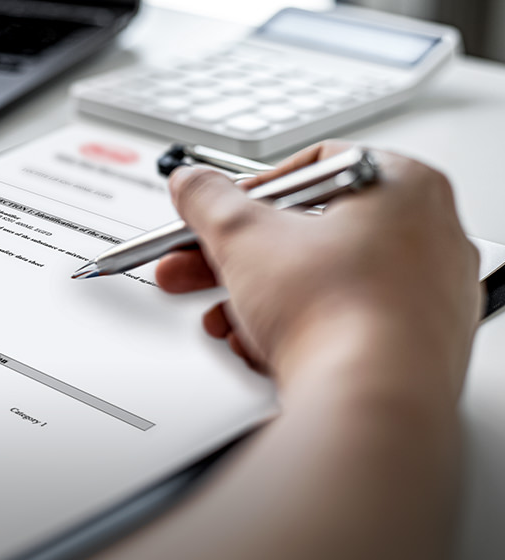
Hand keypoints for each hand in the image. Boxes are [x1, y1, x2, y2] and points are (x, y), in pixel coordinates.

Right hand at [156, 140, 481, 398]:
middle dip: (240, 254)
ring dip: (259, 297)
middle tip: (199, 263)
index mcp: (402, 186)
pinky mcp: (415, 345)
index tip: (223, 212)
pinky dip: (297, 330)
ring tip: (224, 314)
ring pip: (323, 283)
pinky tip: (261, 343)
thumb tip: (194, 184)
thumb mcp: (245, 236)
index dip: (254, 191)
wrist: (372, 400)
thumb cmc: (342, 313)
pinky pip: (343, 324)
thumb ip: (209, 200)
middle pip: (310, 233)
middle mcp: (427, 236)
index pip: (314, 168)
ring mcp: (426, 295)